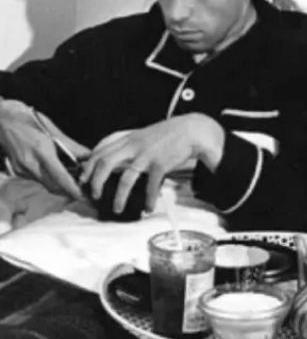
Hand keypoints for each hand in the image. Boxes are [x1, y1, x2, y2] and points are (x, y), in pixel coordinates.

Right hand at [0, 99, 88, 198]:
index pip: (60, 176)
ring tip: (75, 185)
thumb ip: (72, 146)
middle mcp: (30, 163)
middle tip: (84, 193)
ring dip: (60, 187)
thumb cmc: (29, 121)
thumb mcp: (53, 131)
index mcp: (41, 151)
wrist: (3, 121)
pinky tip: (59, 175)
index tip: (84, 195)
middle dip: (69, 192)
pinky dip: (50, 180)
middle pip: (53, 186)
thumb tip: (90, 156)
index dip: (73, 189)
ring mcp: (21, 169)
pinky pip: (37, 179)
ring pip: (45, 184)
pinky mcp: (18, 171)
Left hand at [79, 113, 224, 213]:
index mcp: (128, 138)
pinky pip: (150, 186)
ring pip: (125, 178)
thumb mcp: (142, 134)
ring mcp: (147, 155)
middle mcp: (134, 146)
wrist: (190, 130)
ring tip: (117, 209)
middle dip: (96, 182)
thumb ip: (127, 144)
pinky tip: (148, 207)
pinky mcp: (160, 164)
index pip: (100, 150)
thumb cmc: (167, 134)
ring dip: (119, 197)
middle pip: (105, 163)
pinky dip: (148, 199)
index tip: (83, 178)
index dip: (88, 166)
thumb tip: (112, 156)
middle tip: (95, 196)